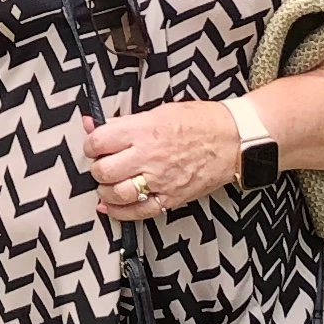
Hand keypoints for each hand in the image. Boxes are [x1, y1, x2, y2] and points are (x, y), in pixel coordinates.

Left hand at [80, 102, 240, 223]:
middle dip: (97, 168)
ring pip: (116, 193)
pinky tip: (112, 207)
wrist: (233, 139)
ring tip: (108, 183)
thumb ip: (124, 122)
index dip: (90, 144)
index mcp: (143, 130)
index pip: (98, 142)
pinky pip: (137, 212)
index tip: (94, 145)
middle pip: (103, 170)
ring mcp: (159, 180)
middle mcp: (148, 156)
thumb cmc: (200, 122)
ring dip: (105, 190)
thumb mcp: (158, 111)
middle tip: (103, 163)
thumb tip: (94, 124)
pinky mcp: (170, 198)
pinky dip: (119, 212)